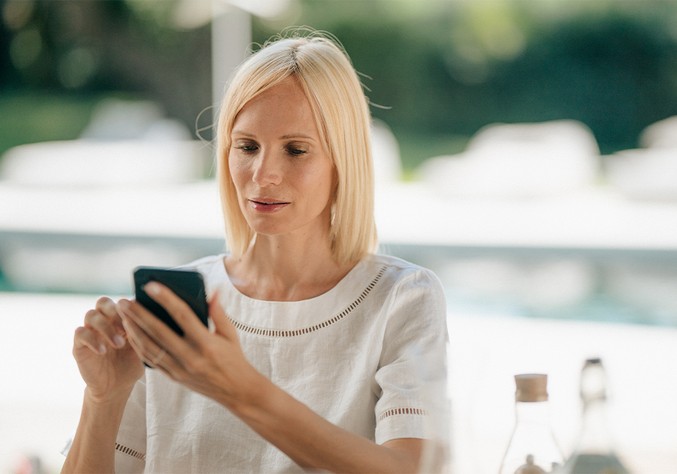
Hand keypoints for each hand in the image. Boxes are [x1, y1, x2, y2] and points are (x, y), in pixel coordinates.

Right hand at [72, 297, 143, 401]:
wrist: (116, 388)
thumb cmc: (131, 365)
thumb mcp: (142, 348)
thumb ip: (143, 332)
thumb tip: (154, 316)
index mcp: (120, 318)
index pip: (121, 302)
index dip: (129, 307)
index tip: (140, 318)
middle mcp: (104, 321)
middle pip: (103, 302)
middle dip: (115, 311)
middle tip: (126, 327)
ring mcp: (90, 332)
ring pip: (91, 315)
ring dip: (106, 327)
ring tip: (119, 344)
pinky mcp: (79, 345)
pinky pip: (80, 333)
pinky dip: (92, 340)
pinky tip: (103, 351)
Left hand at [117, 282, 258, 406]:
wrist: (236, 391)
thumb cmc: (234, 358)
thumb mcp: (230, 334)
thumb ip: (218, 312)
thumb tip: (213, 290)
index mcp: (207, 343)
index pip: (183, 315)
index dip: (166, 299)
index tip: (150, 285)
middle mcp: (190, 357)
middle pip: (158, 331)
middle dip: (138, 315)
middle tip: (124, 301)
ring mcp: (179, 370)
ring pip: (149, 348)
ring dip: (133, 330)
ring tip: (122, 315)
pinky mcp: (173, 378)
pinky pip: (150, 361)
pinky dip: (138, 346)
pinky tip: (130, 333)